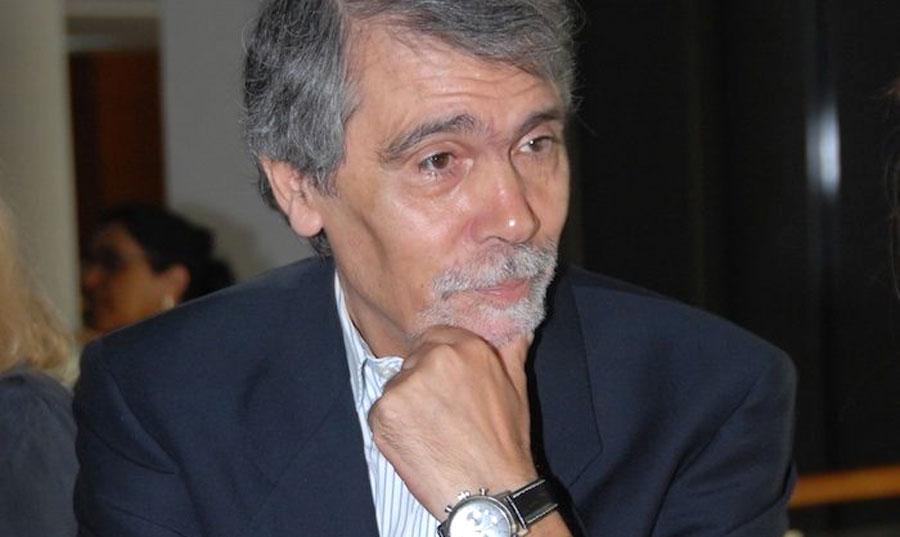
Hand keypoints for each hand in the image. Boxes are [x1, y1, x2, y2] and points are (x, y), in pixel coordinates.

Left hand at [367, 325, 536, 517]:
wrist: (487, 490)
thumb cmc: (504, 443)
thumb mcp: (517, 387)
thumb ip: (511, 350)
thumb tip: (517, 328)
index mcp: (467, 348)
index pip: (435, 337)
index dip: (437, 359)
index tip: (443, 382)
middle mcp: (433, 360)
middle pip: (414, 361)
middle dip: (423, 381)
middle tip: (439, 412)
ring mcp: (405, 385)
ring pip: (397, 386)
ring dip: (407, 403)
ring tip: (430, 431)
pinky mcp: (384, 412)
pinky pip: (382, 410)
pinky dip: (393, 424)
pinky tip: (416, 441)